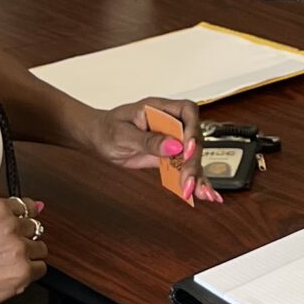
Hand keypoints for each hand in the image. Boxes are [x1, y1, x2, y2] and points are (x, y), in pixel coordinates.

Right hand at [0, 196, 48, 303]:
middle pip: (35, 229)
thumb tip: (38, 207)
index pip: (27, 207)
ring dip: (28, 258)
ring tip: (5, 266)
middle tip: (5, 253)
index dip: (25, 219)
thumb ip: (3, 218)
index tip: (25, 222)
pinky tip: (9, 275)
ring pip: (40, 249)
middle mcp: (9, 226)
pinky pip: (40, 269)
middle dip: (24, 241)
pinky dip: (29, 274)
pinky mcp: (24, 270)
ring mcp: (19, 248)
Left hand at [85, 98, 222, 203]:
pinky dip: (194, 181)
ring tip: (202, 193)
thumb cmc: (107, 128)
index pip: (187, 112)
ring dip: (197, 175)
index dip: (192, 129)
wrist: (98, 137)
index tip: (187, 149)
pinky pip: (184, 167)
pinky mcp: (169, 155)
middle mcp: (170, 123)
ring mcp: (171, 139)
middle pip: (194, 138)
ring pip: (192, 156)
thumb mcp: (123, 134)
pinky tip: (204, 193)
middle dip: (193, 161)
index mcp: (159, 109)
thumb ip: (148, 140)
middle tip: (188, 180)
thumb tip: (174, 145)